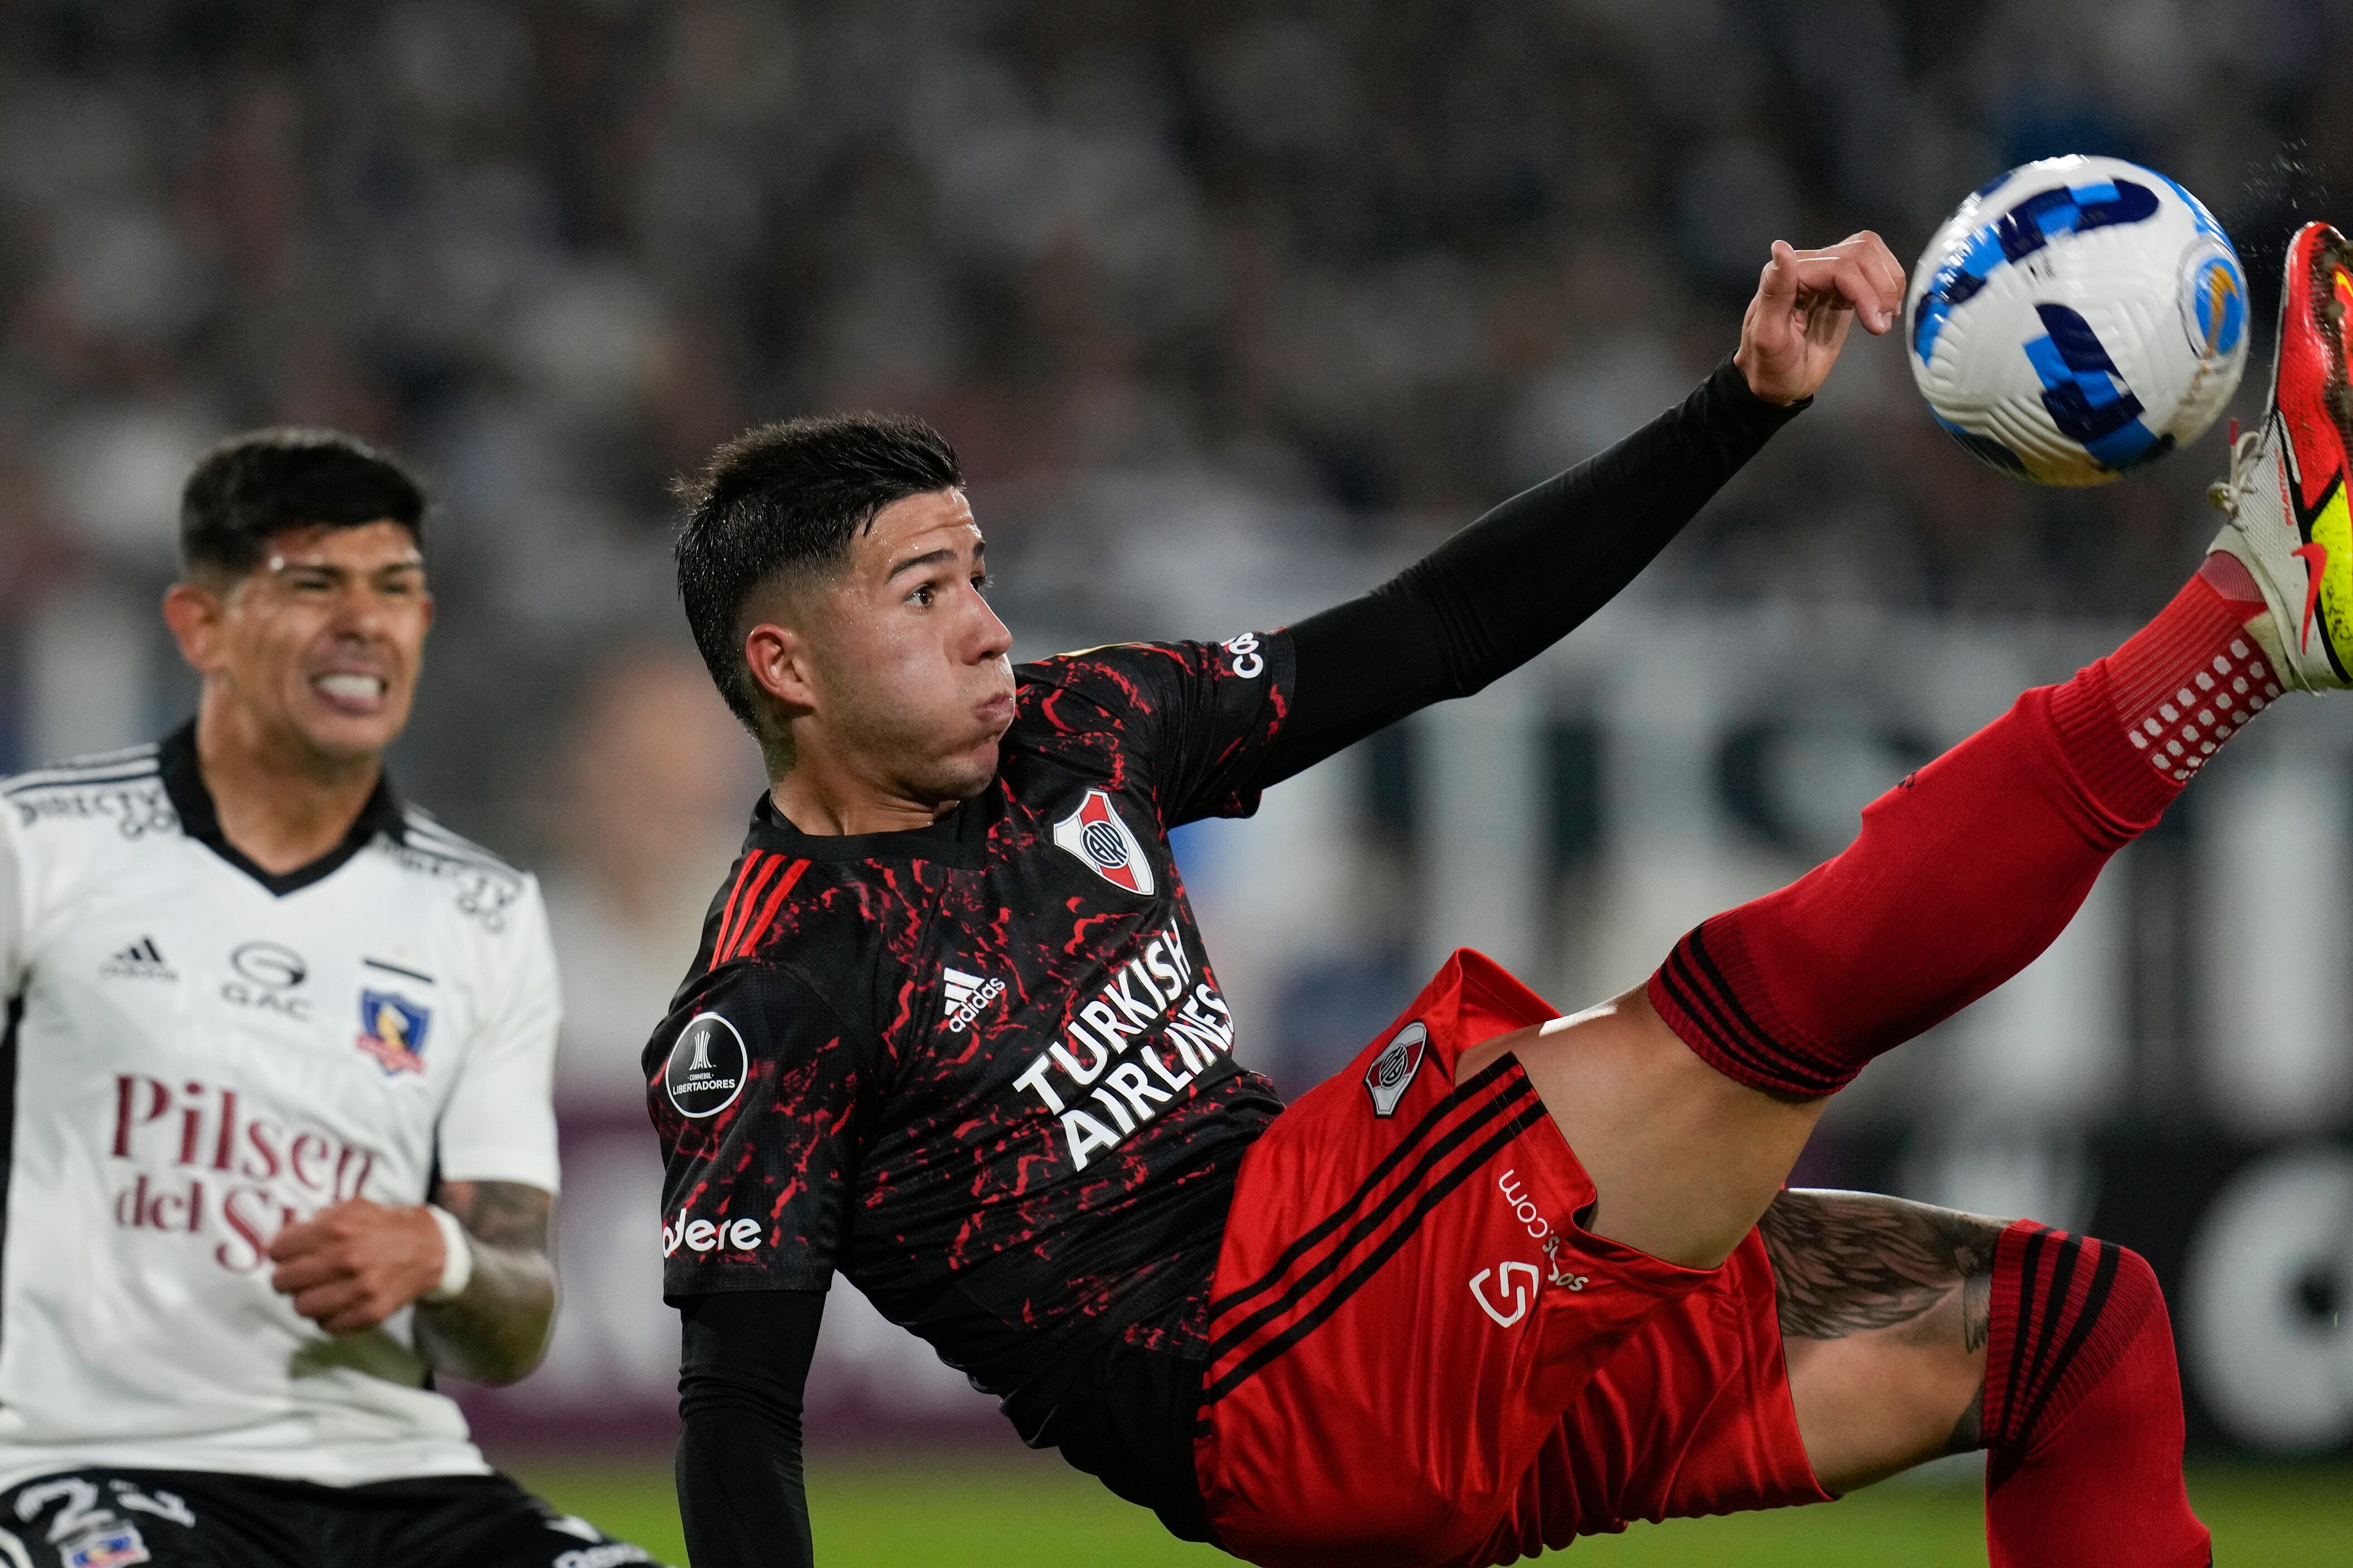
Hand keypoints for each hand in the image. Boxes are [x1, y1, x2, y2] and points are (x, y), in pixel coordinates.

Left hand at [268, 1198, 445, 1333]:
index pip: (277, 1250)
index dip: (281, 1252)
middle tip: (300, 1275)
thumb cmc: (382, 1226)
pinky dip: (328, 1317)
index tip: (290, 1254)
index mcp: (337, 1228)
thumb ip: (315, 1222)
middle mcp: (345, 1259)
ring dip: (306, 1300)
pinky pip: (327, 1326)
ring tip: (320, 1291)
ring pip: (301, 1307)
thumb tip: (281, 1244)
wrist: (430, 1248)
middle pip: (282, 1282)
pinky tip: (338, 1303)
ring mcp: (359, 1289)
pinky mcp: (371, 1313)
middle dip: (287, 1277)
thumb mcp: (351, 1208)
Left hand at [1735, 232, 1906, 403]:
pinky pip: (1873, 268)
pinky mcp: (1842, 288)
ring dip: (1888, 284)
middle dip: (1881, 287)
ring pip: (1871, 254)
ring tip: (1883, 319)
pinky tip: (1883, 314)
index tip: (1876, 326)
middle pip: (1861, 252)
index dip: (1864, 292)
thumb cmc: (1769, 366)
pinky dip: (1888, 286)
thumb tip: (1781, 248)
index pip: (1840, 266)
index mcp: (1787, 275)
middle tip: (1881, 324)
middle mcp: (1807, 266)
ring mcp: (1827, 275)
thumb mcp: (1767, 336)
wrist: (1776, 384)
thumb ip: (1775, 291)